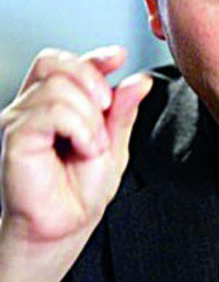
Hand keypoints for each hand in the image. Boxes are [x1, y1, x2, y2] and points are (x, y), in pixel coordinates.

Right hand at [0, 46, 151, 243]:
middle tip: (106, 113)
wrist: (66, 225)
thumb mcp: (114, 141)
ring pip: (58, 87)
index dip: (93, 56)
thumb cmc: (82, 189)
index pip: (65, 62)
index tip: (118, 57)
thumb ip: (123, 109)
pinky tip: (84, 146)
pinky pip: (51, 111)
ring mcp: (21, 119)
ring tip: (93, 144)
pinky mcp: (16, 136)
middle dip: (92, 82)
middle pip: (59, 64)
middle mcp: (34, 105)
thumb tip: (139, 80)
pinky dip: (78, 126)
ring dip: (88, 116)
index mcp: (55, 102)